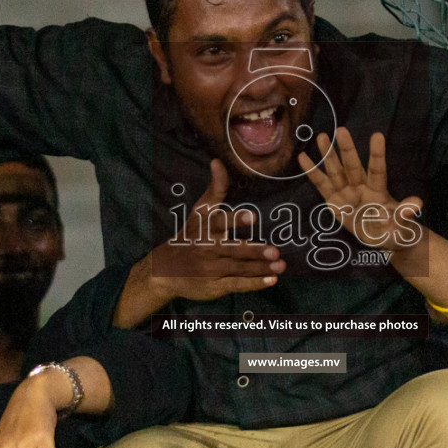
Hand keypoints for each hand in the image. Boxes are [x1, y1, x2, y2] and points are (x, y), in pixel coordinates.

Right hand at [143, 159, 283, 300]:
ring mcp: (211, 269)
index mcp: (205, 228)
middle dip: (254, 251)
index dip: (236, 219)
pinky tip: (271, 280)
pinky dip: (254, 284)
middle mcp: (208, 248)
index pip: (221, 222)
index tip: (253, 216)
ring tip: (281, 265)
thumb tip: (217, 161)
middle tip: (274, 251)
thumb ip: (215, 189)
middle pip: (234, 249)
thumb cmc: (190, 235)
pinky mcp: (215, 286)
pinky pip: (237, 284)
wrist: (166, 268)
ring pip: (239, 268)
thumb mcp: (200, 211)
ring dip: (261, 268)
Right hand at [299, 129, 423, 248]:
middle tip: (341, 130)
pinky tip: (303, 157)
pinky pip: (322, 185)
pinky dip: (312, 172)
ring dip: (328, 154)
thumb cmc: (394, 230)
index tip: (378, 135)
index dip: (377, 155)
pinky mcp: (334, 201)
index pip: (378, 171)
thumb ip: (405, 214)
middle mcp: (361, 187)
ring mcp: (346, 192)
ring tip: (321, 136)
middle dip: (346, 150)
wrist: (381, 238)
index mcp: (378, 192)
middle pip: (353, 166)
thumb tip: (417, 203)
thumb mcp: (401, 227)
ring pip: (336, 171)